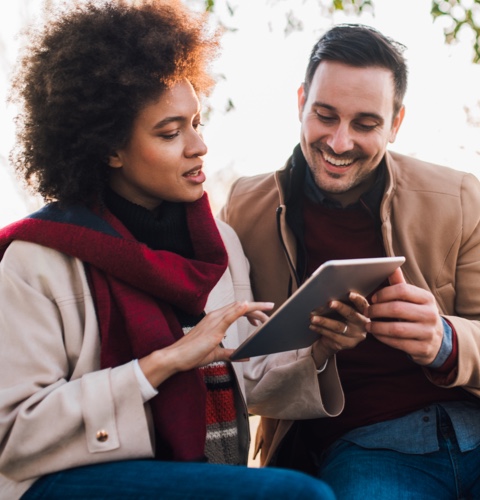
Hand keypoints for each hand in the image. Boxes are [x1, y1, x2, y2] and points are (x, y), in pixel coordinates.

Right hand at [139, 301, 273, 386]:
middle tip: (270, 317)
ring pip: (237, 307)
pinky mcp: (213, 328)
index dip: (252, 311)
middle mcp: (215, 316)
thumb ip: (231, 353)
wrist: (175, 357)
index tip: (262, 317)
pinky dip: (239, 310)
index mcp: (216, 320)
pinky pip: (228, 316)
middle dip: (257, 310)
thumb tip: (245, 355)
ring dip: (254, 309)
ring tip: (267, 314)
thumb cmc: (192, 354)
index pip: (237, 310)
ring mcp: (214, 320)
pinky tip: (248, 306)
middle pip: (241, 306)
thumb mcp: (216, 353)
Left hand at [309, 292, 369, 366]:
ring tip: (312, 317)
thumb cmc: (339, 319)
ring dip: (324, 321)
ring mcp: (356, 336)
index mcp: (364, 313)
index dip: (357, 299)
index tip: (349, 294)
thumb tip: (328, 293)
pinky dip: (320, 329)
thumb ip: (343, 303)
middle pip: (352, 315)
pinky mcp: (347, 343)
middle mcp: (363, 325)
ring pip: (339, 326)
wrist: (335, 340)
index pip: (363, 305)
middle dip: (340, 308)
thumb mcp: (344, 312)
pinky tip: (312, 326)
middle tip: (329, 303)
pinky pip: (332, 335)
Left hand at [366, 268, 443, 364]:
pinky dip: (383, 339)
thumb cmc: (417, 314)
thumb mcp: (412, 299)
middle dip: (377, 310)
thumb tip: (392, 265)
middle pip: (397, 309)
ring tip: (368, 324)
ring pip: (396, 329)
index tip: (373, 298)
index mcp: (427, 298)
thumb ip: (400, 284)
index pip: (402, 290)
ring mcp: (428, 333)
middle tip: (367, 312)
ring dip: (377, 327)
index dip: (384, 293)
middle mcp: (430, 314)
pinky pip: (398, 343)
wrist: (437, 339)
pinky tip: (377, 335)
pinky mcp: (423, 348)